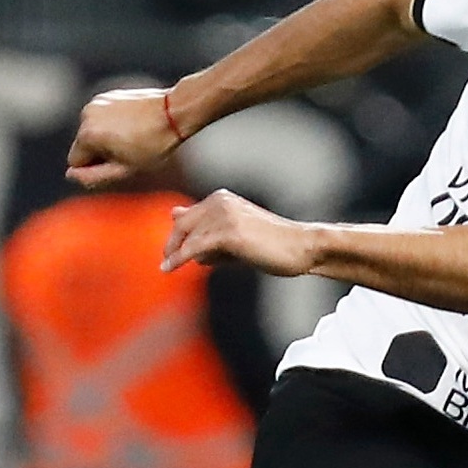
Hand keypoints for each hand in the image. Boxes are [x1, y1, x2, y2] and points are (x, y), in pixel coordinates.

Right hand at [68, 87, 182, 189]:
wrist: (174, 112)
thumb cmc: (154, 145)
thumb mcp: (125, 169)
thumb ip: (95, 176)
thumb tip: (71, 175)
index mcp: (88, 135)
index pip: (75, 161)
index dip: (95, 167)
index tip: (119, 163)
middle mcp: (86, 115)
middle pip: (83, 144)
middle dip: (100, 151)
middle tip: (129, 150)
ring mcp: (96, 102)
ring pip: (92, 130)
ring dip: (106, 136)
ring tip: (134, 136)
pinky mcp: (107, 96)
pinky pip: (102, 117)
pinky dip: (112, 123)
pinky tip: (134, 124)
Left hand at [161, 188, 320, 276]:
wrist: (302, 247)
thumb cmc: (273, 244)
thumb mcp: (236, 233)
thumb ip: (208, 228)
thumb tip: (173, 214)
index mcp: (223, 199)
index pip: (189, 216)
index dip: (178, 234)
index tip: (169, 251)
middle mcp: (221, 203)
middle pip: (183, 224)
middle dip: (172, 243)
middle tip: (165, 261)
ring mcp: (224, 217)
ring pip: (188, 237)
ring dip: (176, 254)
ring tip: (168, 267)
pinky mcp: (228, 234)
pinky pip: (194, 247)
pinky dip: (179, 258)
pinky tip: (169, 268)